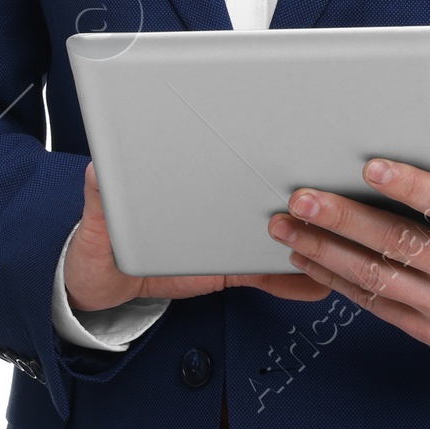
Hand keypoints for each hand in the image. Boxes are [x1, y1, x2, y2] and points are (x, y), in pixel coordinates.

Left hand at [64, 162, 332, 314]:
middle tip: (329, 188)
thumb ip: (99, 200)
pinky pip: (263, 272)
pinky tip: (313, 285)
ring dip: (305, 234)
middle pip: (260, 190)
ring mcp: (222, 234)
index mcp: (182, 177)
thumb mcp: (92, 224)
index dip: (252, 144)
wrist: (97, 291)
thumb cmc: (93, 246)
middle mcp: (210, 199)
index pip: (222, 155)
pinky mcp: (226, 266)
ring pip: (275, 231)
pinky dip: (289, 279)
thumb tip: (98, 171)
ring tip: (337, 237)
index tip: (283, 137)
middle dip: (299, 190)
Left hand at [266, 143, 429, 348]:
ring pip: (379, 277)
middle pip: (401, 243)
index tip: (368, 168)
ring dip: (326, 252)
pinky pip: (376, 304)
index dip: (409, 186)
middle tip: (303, 198)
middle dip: (344, 219)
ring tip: (289, 228)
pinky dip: (338, 281)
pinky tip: (309, 259)